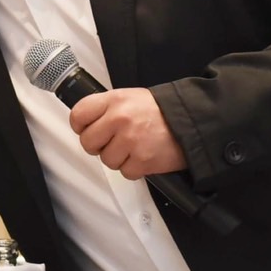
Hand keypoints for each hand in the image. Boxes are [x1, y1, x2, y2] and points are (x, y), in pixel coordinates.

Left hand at [68, 88, 184, 179]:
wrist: (192, 121)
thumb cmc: (161, 111)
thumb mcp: (130, 97)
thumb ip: (107, 108)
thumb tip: (86, 123)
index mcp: (114, 100)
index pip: (79, 115)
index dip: (80, 126)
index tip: (86, 129)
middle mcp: (119, 119)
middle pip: (88, 142)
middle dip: (98, 145)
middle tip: (112, 142)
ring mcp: (130, 140)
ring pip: (106, 160)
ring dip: (118, 158)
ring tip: (133, 147)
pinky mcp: (142, 160)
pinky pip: (125, 172)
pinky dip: (133, 168)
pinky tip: (143, 156)